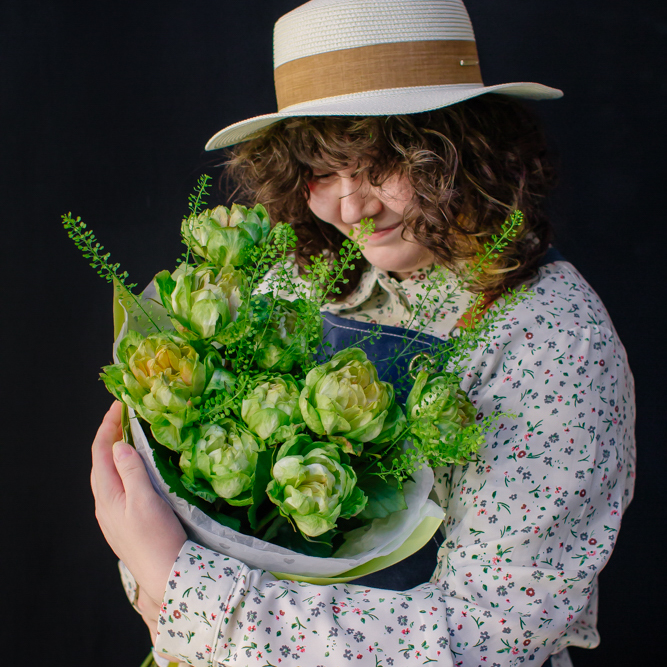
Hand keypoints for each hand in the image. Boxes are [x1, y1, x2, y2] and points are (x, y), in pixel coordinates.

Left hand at [91, 402, 186, 638]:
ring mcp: (113, 514)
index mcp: (106, 494)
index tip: (118, 405)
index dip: (107, 426)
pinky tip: (138, 468)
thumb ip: (131, 471)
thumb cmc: (156, 537)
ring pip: (110, 474)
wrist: (164, 574)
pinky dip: (125, 468)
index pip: (99, 451)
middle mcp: (104, 503)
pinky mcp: (124, 522)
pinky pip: (119, 486)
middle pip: (101, 461)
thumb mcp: (145, 500)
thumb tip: (119, 445)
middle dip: (111, 435)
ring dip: (118, 451)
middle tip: (126, 414)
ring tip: (132, 434)